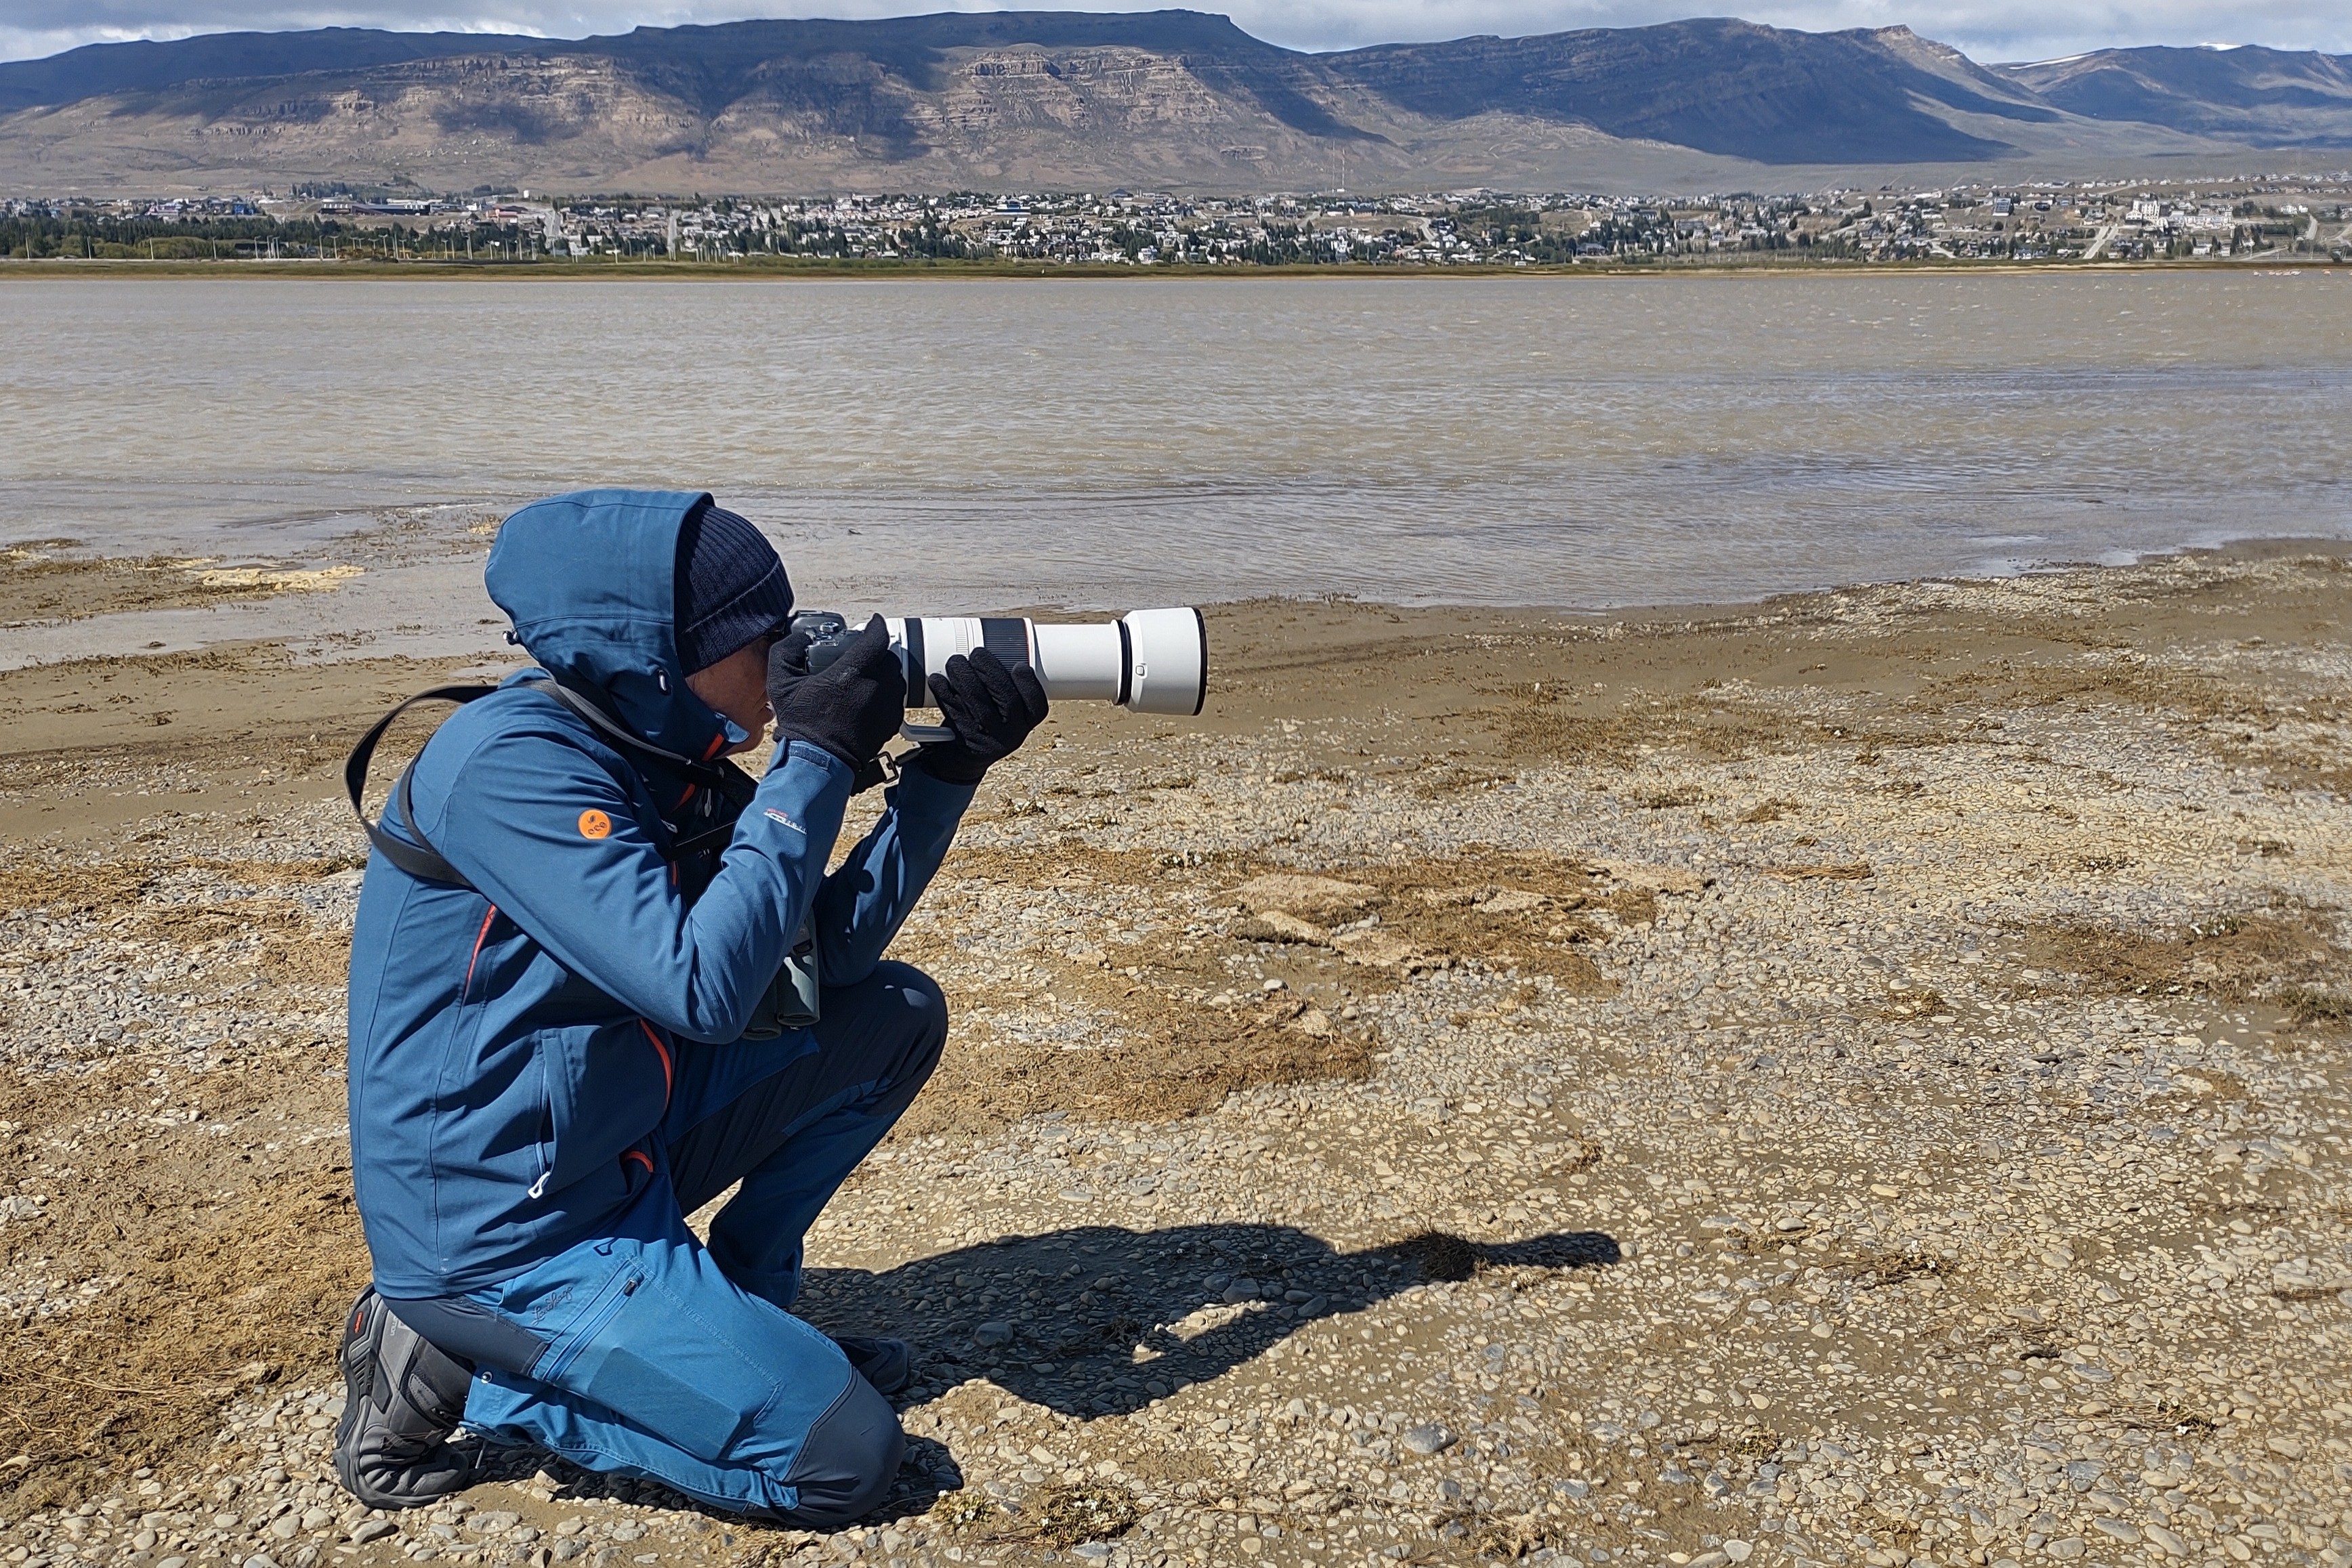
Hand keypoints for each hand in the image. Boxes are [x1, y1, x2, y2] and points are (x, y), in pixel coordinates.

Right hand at [769, 616, 904, 769]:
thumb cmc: (800, 725)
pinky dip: (886, 694)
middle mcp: (874, 688)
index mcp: (850, 674)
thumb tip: (799, 638)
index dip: (876, 626)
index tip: (872, 623)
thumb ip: (785, 652)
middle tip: (863, 654)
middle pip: (889, 657)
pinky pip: (896, 699)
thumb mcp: (780, 683)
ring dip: (884, 673)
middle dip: (878, 652)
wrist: (817, 761)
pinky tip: (869, 697)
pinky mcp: (890, 723)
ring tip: (866, 676)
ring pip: (896, 678)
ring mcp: (885, 707)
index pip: (876, 639)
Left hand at [914, 647, 1048, 784]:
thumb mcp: (1000, 711)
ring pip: (979, 706)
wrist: (959, 759)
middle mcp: (1010, 734)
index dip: (1030, 685)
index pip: (1037, 706)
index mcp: (1025, 722)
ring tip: (955, 661)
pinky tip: (938, 680)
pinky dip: (944, 693)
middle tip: (978, 653)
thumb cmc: (982, 722)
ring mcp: (987, 738)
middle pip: (1007, 701)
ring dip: (965, 678)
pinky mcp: (963, 739)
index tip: (1019, 666)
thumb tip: (990, 645)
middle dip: (991, 671)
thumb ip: (1000, 686)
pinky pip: (954, 713)